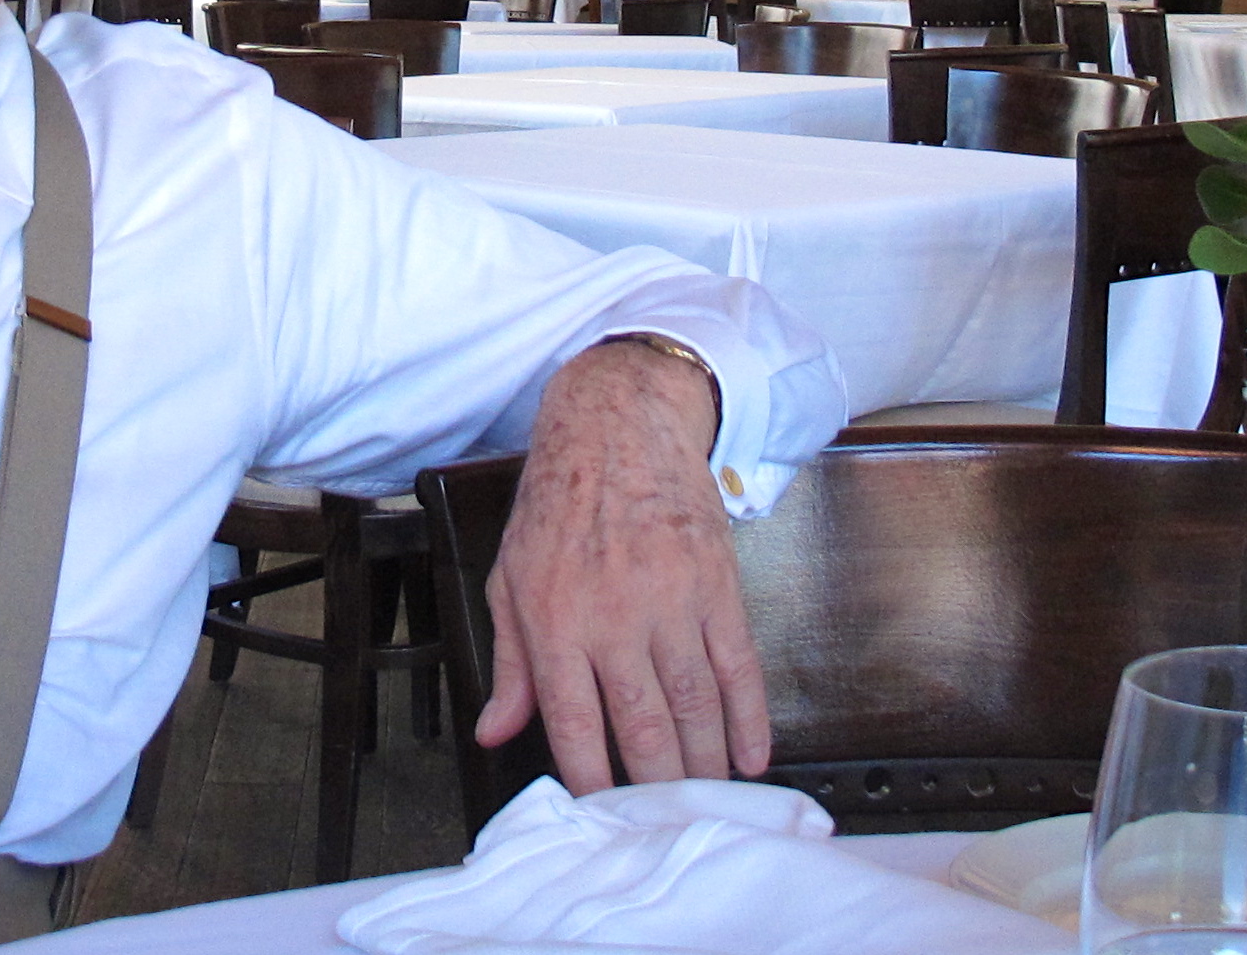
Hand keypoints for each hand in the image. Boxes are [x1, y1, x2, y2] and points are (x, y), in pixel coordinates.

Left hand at [476, 340, 769, 792]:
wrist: (618, 423)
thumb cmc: (558, 500)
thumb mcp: (510, 578)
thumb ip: (509, 664)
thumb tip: (495, 732)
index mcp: (555, 618)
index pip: (574, 722)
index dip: (591, 780)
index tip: (604, 815)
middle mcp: (614, 614)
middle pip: (642, 725)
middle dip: (657, 786)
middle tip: (665, 824)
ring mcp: (671, 598)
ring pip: (695, 704)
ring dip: (705, 763)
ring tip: (707, 801)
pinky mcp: (716, 582)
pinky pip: (738, 664)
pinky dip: (749, 717)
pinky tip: (751, 753)